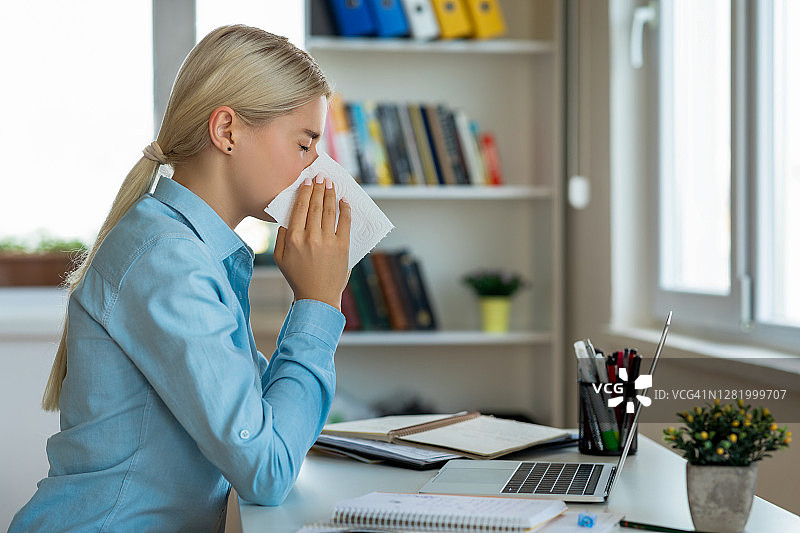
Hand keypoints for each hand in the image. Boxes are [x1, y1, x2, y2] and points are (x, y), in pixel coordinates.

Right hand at [273, 175, 350, 309]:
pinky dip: (345, 209)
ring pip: (329, 211)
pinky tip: (344, 201)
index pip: (299, 209)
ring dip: (330, 194)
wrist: (318, 297)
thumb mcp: (280, 258)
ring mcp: (327, 242)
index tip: (307, 181)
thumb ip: (282, 236)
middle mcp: (310, 238)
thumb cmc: (297, 277)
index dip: (304, 192)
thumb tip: (287, 216)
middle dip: (318, 188)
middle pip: (314, 206)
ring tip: (330, 183)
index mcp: (293, 239)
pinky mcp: (342, 247)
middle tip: (321, 177)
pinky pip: (344, 222)